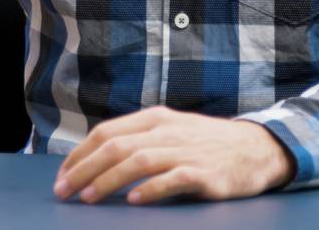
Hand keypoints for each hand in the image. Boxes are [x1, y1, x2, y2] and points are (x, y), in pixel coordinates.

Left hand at [53, 106, 294, 205]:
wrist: (256, 148)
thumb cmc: (206, 144)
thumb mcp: (170, 130)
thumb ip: (138, 139)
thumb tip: (95, 159)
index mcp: (155, 118)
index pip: (107, 132)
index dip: (80, 154)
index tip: (63, 176)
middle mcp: (168, 131)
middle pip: (116, 146)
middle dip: (84, 169)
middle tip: (64, 191)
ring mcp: (187, 151)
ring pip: (139, 161)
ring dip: (109, 180)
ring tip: (89, 198)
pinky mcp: (205, 173)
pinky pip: (172, 179)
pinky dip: (150, 189)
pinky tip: (134, 200)